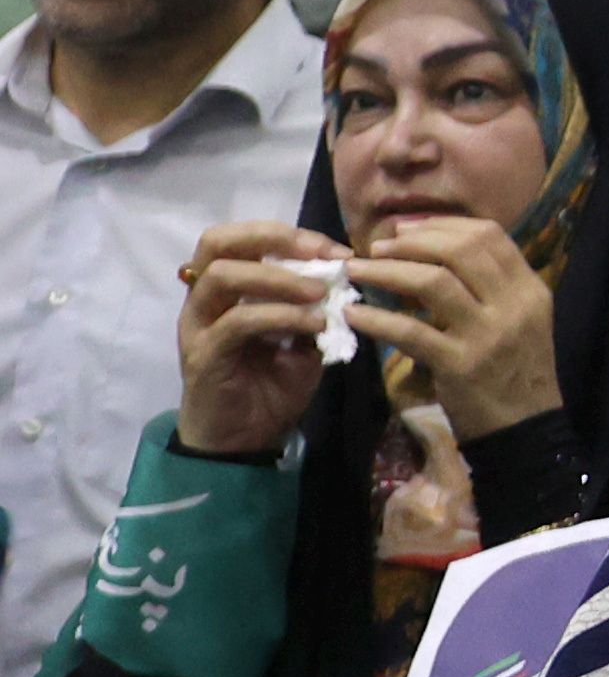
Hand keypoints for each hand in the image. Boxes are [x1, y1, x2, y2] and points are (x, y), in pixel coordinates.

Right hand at [176, 220, 348, 461]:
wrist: (243, 442)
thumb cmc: (271, 388)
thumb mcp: (304, 342)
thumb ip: (315, 310)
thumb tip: (342, 280)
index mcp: (224, 290)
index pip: (238, 238)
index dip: (286, 234)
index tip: (336, 249)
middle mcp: (202, 300)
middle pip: (217, 242)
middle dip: (275, 239)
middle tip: (323, 256)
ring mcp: (197, 326)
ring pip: (223, 276)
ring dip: (279, 277)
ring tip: (321, 292)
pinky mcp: (202, 355)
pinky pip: (238, 322)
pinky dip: (281, 316)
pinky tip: (314, 325)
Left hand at [340, 218, 562, 440]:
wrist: (525, 430)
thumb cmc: (514, 373)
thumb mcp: (517, 322)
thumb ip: (489, 288)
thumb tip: (433, 252)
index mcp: (530, 289)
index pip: (489, 236)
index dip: (443, 224)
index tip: (407, 229)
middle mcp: (514, 305)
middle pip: (460, 250)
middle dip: (412, 241)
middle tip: (377, 247)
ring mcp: (488, 335)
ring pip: (432, 281)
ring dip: (386, 271)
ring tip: (357, 271)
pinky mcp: (459, 364)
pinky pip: (409, 331)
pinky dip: (376, 319)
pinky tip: (353, 316)